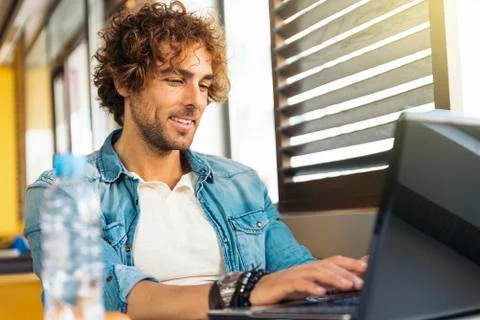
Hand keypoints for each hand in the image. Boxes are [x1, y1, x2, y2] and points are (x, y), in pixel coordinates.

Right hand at [249, 256, 366, 305]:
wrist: (260, 290)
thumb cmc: (286, 287)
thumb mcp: (311, 283)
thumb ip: (329, 280)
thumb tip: (350, 278)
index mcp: (312, 267)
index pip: (334, 260)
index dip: (350, 262)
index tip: (365, 267)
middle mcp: (305, 268)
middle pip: (327, 266)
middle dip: (345, 272)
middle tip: (359, 281)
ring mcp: (294, 275)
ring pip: (316, 273)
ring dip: (333, 278)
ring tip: (346, 285)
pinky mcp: (284, 285)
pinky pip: (298, 284)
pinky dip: (310, 287)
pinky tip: (320, 292)